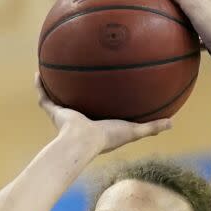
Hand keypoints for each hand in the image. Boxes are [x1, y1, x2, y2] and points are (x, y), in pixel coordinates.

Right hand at [35, 73, 171, 153]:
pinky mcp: (54, 111)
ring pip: (57, 97)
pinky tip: (38, 71)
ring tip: (54, 67)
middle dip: (77, 91)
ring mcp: (64, 114)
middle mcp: (79, 118)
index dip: (102, 102)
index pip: (100, 110)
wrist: (82, 142)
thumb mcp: (134, 130)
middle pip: (77, 101)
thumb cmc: (108, 138)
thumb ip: (152, 127)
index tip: (106, 91)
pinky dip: (40, 84)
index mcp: (96, 123)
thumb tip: (172, 123)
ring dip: (55, 85)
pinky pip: (44, 96)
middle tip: (81, 75)